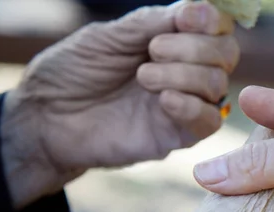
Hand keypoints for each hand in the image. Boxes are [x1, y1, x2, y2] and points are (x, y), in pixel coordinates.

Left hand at [0, 1, 239, 207]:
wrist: (47, 118)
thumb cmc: (73, 72)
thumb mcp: (108, 36)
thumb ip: (150, 23)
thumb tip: (194, 8)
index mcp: (173, 41)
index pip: (217, 27)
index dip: (211, 19)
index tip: (183, 18)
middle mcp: (186, 71)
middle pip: (226, 54)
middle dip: (195, 47)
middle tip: (153, 50)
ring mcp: (185, 104)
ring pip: (218, 85)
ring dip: (184, 75)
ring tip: (143, 77)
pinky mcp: (178, 136)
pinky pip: (209, 122)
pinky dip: (192, 106)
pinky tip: (163, 100)